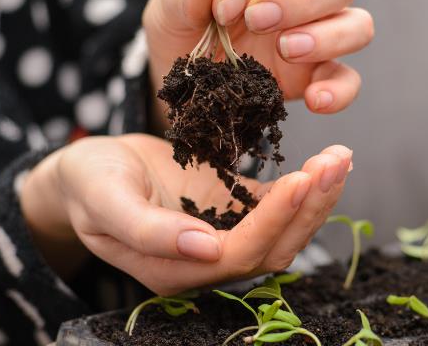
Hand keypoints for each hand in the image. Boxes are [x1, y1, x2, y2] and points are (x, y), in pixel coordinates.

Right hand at [20, 134, 351, 294]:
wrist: (88, 172)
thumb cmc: (88, 184)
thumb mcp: (105, 201)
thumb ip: (148, 230)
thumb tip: (204, 248)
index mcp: (175, 269)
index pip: (240, 253)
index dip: (275, 220)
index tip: (301, 178)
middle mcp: (207, 261)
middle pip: (274, 248)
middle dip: (310, 207)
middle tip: (336, 161)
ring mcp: (223, 236)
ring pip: (284, 232)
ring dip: (316, 198)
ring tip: (340, 158)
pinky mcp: (233, 210)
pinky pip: (277, 208)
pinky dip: (305, 189)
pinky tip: (325, 162)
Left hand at [142, 0, 373, 119]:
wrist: (183, 80)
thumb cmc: (182, 28)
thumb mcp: (168, 9)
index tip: (222, 7)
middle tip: (258, 21)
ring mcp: (320, 33)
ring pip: (357, 24)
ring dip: (327, 36)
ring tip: (286, 50)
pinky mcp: (320, 75)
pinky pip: (348, 80)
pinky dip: (338, 90)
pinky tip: (314, 100)